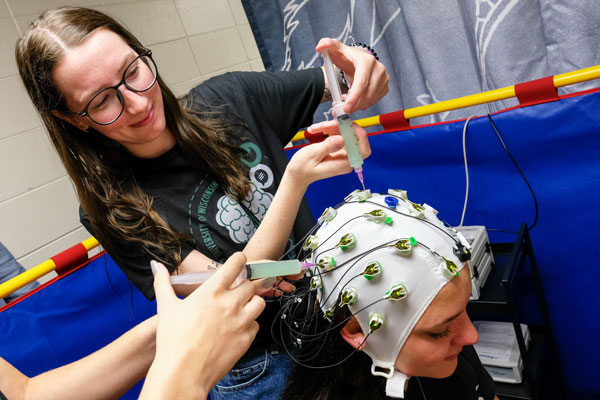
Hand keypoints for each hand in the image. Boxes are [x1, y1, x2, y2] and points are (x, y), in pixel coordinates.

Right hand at [142, 252, 264, 398]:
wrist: (183, 372)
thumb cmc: (172, 341)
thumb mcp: (166, 307)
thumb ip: (163, 283)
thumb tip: (156, 266)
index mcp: (211, 292)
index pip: (235, 265)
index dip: (240, 260)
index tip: (240, 261)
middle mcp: (230, 303)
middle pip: (250, 284)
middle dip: (246, 285)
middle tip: (237, 290)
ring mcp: (240, 321)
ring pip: (259, 303)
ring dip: (252, 303)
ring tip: (240, 308)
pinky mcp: (246, 339)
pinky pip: (255, 325)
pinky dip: (249, 324)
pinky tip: (235, 329)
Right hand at [287, 123, 370, 186]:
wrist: (297, 174)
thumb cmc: (303, 169)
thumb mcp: (312, 155)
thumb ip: (328, 146)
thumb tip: (341, 139)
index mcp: (343, 164)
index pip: (363, 150)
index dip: (360, 135)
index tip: (349, 124)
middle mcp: (346, 160)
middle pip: (354, 138)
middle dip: (342, 127)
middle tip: (328, 123)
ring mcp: (343, 154)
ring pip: (346, 134)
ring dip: (333, 127)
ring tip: (318, 127)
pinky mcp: (338, 150)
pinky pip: (339, 135)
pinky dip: (330, 130)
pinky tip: (320, 129)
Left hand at [316, 38, 388, 113]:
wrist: (356, 60)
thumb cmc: (345, 57)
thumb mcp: (334, 49)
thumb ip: (326, 45)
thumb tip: (320, 46)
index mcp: (367, 61)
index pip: (362, 81)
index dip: (354, 96)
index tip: (346, 108)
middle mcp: (379, 69)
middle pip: (367, 94)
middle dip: (354, 104)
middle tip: (341, 108)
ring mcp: (384, 78)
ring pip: (371, 99)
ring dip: (357, 105)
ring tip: (346, 100)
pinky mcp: (384, 87)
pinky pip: (374, 101)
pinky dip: (363, 105)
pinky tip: (355, 100)